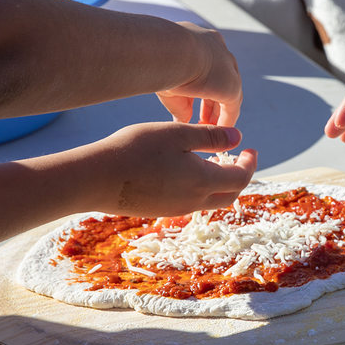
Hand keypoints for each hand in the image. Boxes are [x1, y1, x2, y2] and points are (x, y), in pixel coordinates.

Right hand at [76, 121, 256, 215]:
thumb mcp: (176, 134)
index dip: (250, 163)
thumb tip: (239, 138)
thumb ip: (210, 137)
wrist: (95, 178)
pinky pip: (190, 202)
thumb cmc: (135, 149)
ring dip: (219, 182)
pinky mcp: (159, 210)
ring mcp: (175, 209)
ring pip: (210, 200)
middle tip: (239, 157)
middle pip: (229, 195)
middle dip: (239, 176)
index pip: (240, 178)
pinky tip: (185, 170)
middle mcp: (193, 201)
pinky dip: (199, 188)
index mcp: (203, 181)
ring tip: (212, 160)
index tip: (250, 148)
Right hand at [156, 22, 242, 125]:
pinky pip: (231, 107)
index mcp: (201, 41)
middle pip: (220, 80)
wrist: (168, 50)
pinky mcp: (231, 85)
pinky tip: (216, 133)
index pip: (205, 66)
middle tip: (204, 121)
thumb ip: (178, 100)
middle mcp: (217, 50)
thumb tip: (181, 119)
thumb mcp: (168, 80)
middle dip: (211, 102)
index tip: (192, 103)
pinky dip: (224, 120)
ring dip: (219, 113)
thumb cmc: (159, 61)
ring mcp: (227, 67)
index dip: (199, 87)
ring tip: (210, 130)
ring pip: (227, 93)